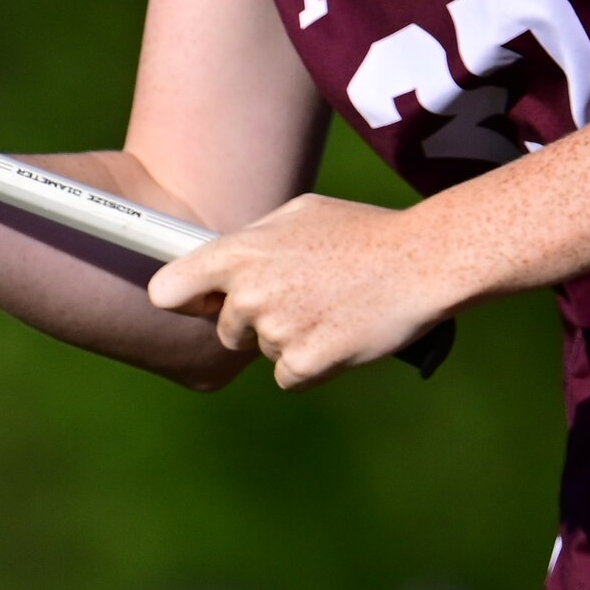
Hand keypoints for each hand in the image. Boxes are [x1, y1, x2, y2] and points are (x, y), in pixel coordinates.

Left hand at [146, 194, 462, 387]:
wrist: (421, 261)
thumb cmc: (363, 231)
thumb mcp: (299, 214)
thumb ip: (255, 240)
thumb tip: (228, 261)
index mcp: (240, 252)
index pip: (168, 290)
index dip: (183, 299)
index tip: (200, 301)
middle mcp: (250, 294)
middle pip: (226, 330)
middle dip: (255, 322)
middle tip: (301, 298)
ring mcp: (276, 331)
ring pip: (264, 351)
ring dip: (291, 340)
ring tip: (332, 309)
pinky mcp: (306, 363)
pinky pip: (290, 376)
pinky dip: (312, 365)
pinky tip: (340, 335)